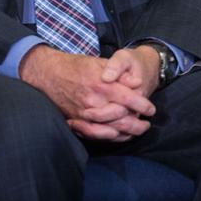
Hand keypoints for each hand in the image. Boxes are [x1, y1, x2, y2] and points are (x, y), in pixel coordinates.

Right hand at [20, 45, 155, 141]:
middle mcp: (94, 102)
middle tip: (147, 124)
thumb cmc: (77, 66)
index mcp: (102, 85)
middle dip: (138, 123)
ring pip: (110, 129)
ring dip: (126, 133)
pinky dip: (108, 138)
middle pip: (121, 119)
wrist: (49, 74)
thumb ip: (120, 73)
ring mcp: (84, 114)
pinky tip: (118, 136)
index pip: (129, 99)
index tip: (151, 110)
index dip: (143, 106)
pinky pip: (94, 134)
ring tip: (137, 132)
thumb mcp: (100, 63)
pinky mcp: (75, 121)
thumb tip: (137, 83)